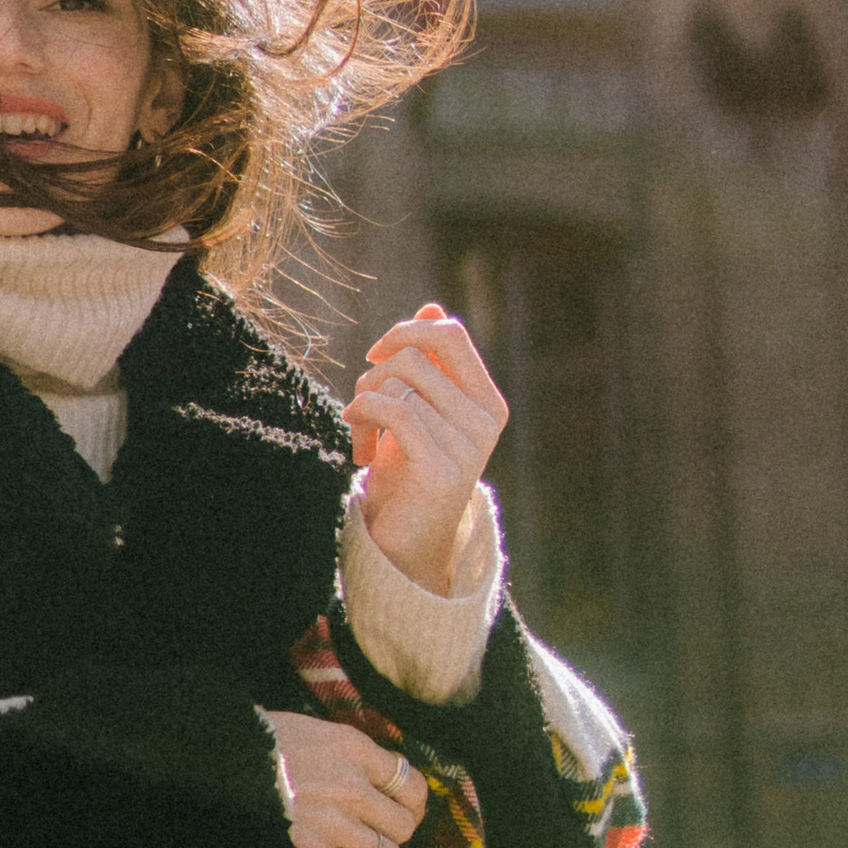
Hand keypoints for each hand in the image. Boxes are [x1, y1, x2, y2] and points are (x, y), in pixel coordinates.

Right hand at [265, 710, 427, 847]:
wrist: (210, 769)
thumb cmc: (254, 744)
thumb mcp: (306, 729)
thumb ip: (341, 750)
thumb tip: (368, 767)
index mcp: (351, 748)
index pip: (409, 781)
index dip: (412, 802)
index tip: (405, 808)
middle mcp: (351, 787)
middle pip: (404, 824)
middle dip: (396, 834)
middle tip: (383, 837)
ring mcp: (333, 824)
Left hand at [347, 305, 508, 598]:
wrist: (403, 542)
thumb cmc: (406, 470)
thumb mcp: (417, 408)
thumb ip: (428, 361)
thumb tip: (433, 305)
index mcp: (487, 401)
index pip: (450, 334)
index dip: (406, 331)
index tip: (377, 355)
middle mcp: (486, 421)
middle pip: (416, 355)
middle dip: (376, 372)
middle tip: (363, 405)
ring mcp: (469, 447)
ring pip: (400, 385)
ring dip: (365, 404)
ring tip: (362, 433)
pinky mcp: (442, 471)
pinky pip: (396, 412)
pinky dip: (365, 418)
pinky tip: (360, 446)